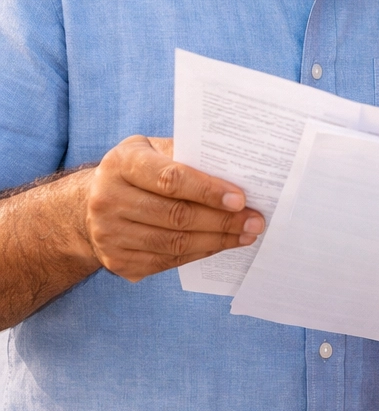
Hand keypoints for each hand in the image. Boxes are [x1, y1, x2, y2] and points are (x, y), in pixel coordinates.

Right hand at [84, 135, 264, 281]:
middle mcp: (109, 200)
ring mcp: (110, 235)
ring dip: (217, 240)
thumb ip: (186, 153)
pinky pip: (167, 261)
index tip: (241, 199)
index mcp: (122, 164)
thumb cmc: (137, 168)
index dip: (208, 191)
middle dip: (223, 220)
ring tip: (246, 234)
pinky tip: (221, 245)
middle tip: (255, 221)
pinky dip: (200, 253)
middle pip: (176, 215)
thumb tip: (234, 167)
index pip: (171, 179)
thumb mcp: (152, 148)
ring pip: (174, 242)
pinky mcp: (117, 261)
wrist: (91, 202)